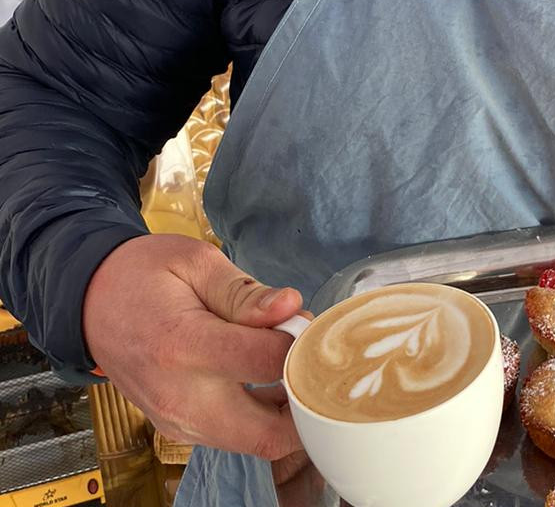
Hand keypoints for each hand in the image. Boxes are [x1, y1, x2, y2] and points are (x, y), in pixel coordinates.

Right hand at [82, 233, 304, 460]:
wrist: (90, 304)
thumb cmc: (145, 275)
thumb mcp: (197, 263)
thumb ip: (246, 292)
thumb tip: (291, 306)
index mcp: (184, 345)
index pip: (266, 363)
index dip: (299, 343)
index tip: (303, 322)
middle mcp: (180, 396)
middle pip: (268, 433)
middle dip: (305, 401)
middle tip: (312, 359)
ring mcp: (176, 421)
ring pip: (255, 443)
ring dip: (286, 411)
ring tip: (290, 363)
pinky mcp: (177, 429)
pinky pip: (235, 437)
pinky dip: (262, 416)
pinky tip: (268, 377)